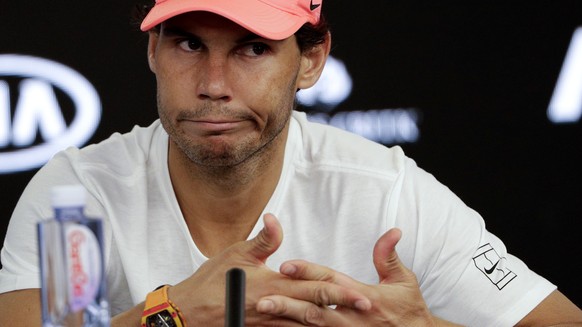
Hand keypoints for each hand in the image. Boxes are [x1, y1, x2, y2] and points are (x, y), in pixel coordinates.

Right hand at [168, 214, 370, 325]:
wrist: (189, 312)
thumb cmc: (212, 281)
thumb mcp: (237, 254)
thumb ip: (263, 239)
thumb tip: (275, 219)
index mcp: (273, 285)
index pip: (312, 287)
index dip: (337, 290)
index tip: (359, 293)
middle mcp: (276, 306)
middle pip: (316, 308)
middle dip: (342, 309)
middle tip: (366, 309)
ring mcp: (270, 323)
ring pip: (305, 325)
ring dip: (328, 322)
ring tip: (349, 321)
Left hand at [256, 228, 443, 325]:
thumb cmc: (409, 309)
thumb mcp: (403, 281)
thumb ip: (388, 257)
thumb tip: (392, 231)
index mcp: (364, 296)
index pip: (330, 281)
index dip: (307, 272)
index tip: (285, 265)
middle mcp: (352, 317)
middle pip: (314, 308)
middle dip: (288, 303)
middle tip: (263, 298)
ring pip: (312, 326)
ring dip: (287, 320)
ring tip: (264, 315)